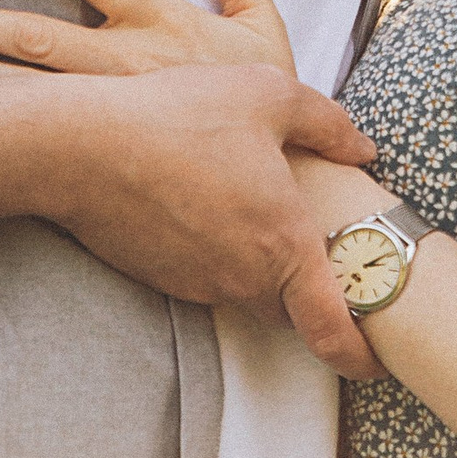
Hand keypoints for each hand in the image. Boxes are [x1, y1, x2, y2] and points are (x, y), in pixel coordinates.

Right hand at [33, 63, 380, 376]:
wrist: (80, 147)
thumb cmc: (178, 116)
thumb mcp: (268, 95)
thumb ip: (327, 124)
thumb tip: (362, 149)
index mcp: (284, 245)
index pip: (332, 329)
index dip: (360, 354)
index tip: (376, 363)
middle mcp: (244, 278)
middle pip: (291, 306)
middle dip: (308, 287)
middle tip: (318, 247)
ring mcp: (198, 283)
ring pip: (244, 287)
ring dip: (255, 261)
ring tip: (245, 203)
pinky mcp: (161, 277)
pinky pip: (203, 274)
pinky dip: (213, 249)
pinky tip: (199, 199)